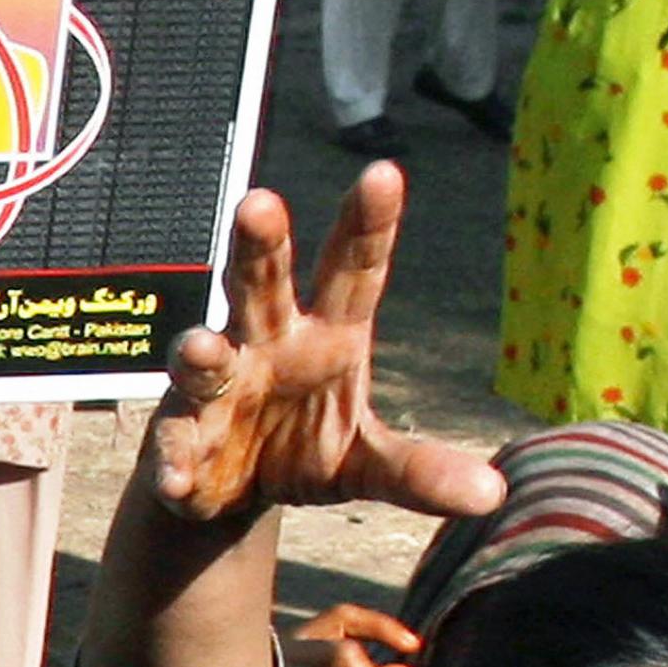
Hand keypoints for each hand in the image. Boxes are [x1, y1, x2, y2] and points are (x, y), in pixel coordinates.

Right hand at [152, 167, 504, 523]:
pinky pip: (174, 442)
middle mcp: (267, 341)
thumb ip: (420, 469)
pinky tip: (174, 477)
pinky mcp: (180, 435)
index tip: (384, 173)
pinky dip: (173, 458)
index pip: (354, 270)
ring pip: (206, 356)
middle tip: (260, 203)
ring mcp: (218, 385)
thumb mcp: (369, 463)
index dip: (368, 224)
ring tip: (201, 348)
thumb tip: (494, 493)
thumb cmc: (306, 448)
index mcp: (328, 335)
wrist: (231, 491)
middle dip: (261, 245)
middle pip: (263, 283)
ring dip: (201, 352)